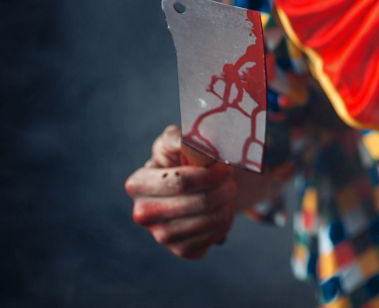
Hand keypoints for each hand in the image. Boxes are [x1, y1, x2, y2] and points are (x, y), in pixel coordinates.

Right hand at [125, 124, 237, 259]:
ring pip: (213, 220)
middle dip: (225, 187)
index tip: (225, 166)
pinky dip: (227, 219)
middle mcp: (143, 214)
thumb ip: (180, 137)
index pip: (181, 181)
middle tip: (230, 178)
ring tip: (225, 190)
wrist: (195, 183)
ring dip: (229, 202)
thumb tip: (188, 142)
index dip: (210, 174)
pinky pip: (217, 235)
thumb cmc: (185, 156)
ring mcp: (161, 236)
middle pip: (202, 202)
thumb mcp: (179, 139)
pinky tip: (219, 209)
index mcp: (138, 184)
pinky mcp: (182, 250)